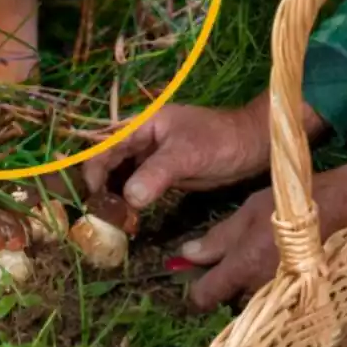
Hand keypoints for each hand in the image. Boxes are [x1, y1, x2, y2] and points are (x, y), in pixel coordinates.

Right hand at [81, 93, 327, 209]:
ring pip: (121, 176)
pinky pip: (137, 187)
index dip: (93, 171)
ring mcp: (151, 157)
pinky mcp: (162, 174)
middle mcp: (142, 139)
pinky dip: (129, 201)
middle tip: (100, 217)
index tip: (94, 199)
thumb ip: (156, 173)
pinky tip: (127, 218)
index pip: (104, 146)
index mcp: (142, 124)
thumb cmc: (221, 141)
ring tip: (112, 222)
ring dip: (114, 197)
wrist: (252, 147)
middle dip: (100, 187)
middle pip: (108, 162)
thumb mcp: (187, 155)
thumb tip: (128, 198)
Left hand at [180, 141, 346, 310]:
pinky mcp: (295, 294)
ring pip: (250, 300)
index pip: (204, 297)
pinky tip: (272, 265)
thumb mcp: (247, 213)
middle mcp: (258, 289)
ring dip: (247, 286)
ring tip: (256, 260)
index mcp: (242, 267)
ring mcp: (279, 295)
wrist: (337, 208)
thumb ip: (218, 238)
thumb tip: (188, 255)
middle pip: (228, 302)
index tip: (196, 278)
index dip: (195, 290)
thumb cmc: (288, 205)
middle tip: (231, 260)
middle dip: (226, 286)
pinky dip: (266, 286)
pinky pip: (271, 298)